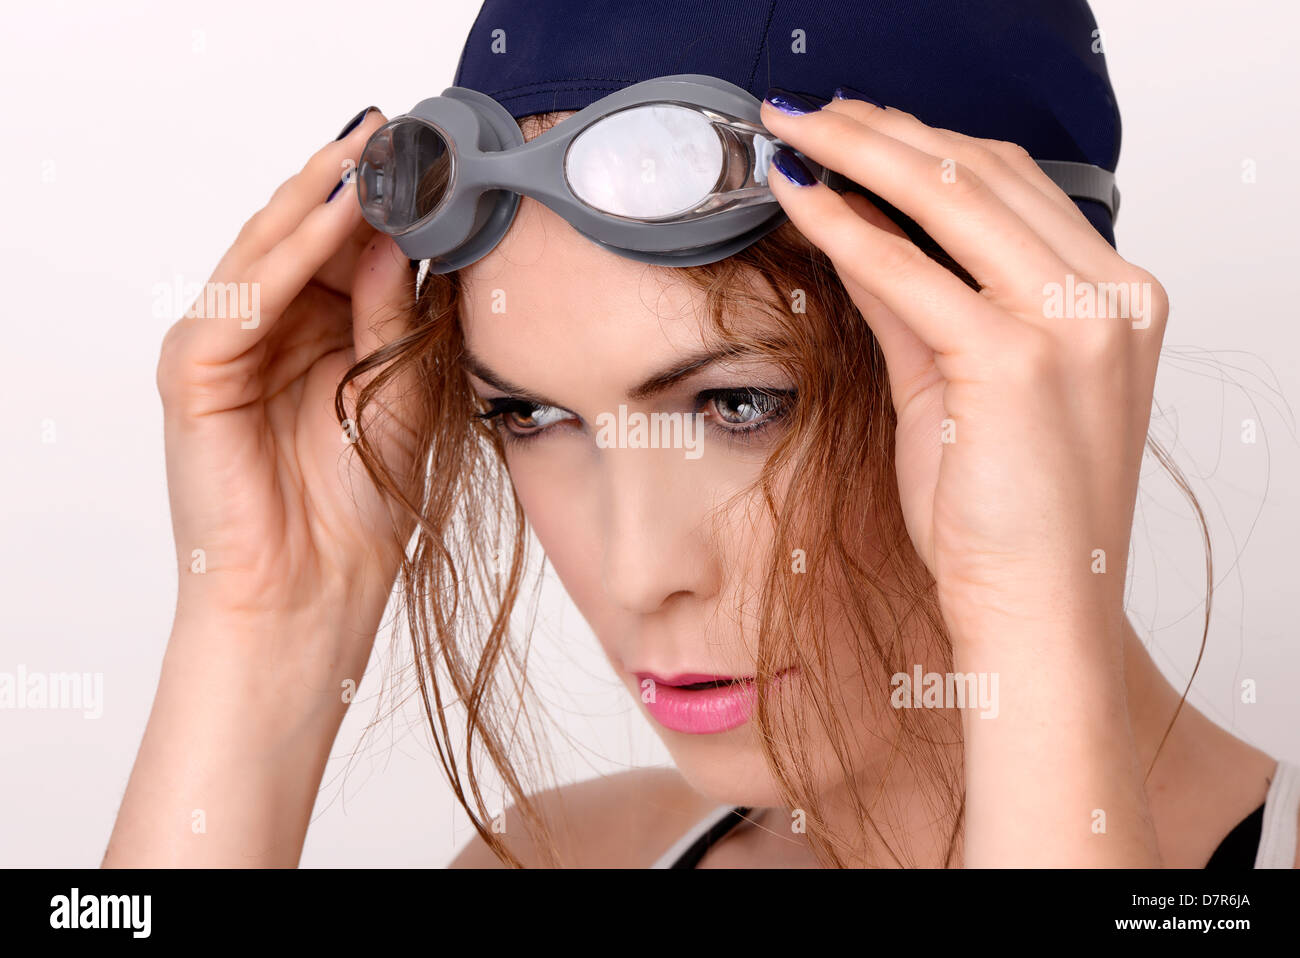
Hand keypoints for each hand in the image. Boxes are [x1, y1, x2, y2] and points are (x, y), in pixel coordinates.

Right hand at [155, 107, 422, 681]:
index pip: (341, 255)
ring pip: (268, 253)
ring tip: (368, 155)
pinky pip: (246, 295)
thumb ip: (397, 317)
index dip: (381, 209)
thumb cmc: (360, 508)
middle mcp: (266, 335)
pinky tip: (336, 216)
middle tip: (397, 138)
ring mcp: (225, 348)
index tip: (429, 166)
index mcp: (314, 340)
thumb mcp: (402, 394)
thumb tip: (401, 241)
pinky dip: (291, 252)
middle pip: (301, 241)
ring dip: (318, 201)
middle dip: (347, 188)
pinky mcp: (194, 369)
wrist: (314, 593)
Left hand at [760, 93, 1168, 642]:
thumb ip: (917, 304)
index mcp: (1116, 297)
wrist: (1038, 610)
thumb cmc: (1009, 518)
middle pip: (982, 171)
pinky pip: (908, 270)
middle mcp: (1109, 296)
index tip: (857, 130)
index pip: (1011, 185)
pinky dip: (847, 225)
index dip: (924, 145)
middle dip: (882, 129)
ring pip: (949, 196)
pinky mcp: (1016, 358)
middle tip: (808, 115)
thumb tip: (858, 231)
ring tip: (795, 135)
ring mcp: (1073, 322)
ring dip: (858, 152)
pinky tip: (801, 200)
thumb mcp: (961, 387)